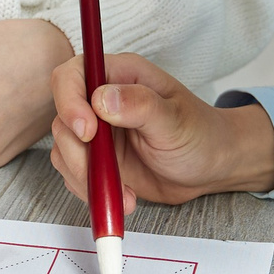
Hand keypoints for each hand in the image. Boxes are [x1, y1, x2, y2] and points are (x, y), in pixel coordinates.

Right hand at [47, 52, 273, 208]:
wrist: (211, 168)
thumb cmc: (201, 134)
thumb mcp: (175, 120)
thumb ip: (140, 106)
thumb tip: (101, 99)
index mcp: (120, 76)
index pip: (72, 76)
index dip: (69, 101)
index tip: (87, 132)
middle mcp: (102, 101)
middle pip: (62, 118)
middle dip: (77, 153)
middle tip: (104, 174)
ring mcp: (98, 133)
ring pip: (64, 150)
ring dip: (84, 178)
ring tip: (122, 193)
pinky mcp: (98, 161)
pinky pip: (75, 175)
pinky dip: (92, 192)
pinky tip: (125, 198)